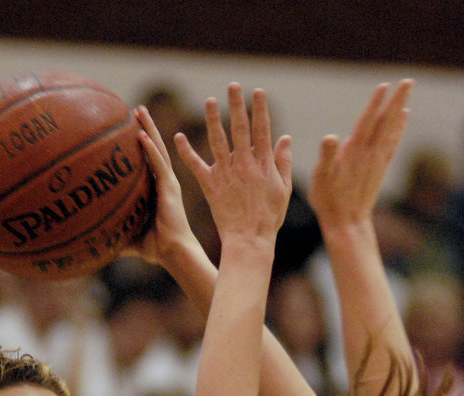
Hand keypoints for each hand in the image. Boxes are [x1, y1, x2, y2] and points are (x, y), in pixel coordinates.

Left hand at [125, 104, 199, 267]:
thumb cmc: (155, 248)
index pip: (148, 161)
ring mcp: (168, 182)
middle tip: (135, 109)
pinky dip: (150, 148)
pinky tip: (141, 134)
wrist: (174, 253)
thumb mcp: (128, 236)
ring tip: (139, 111)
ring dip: (148, 128)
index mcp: (156, 190)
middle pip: (153, 148)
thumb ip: (113, 233)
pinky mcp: (171, 187)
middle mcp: (164, 182)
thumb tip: (91, 241)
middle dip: (145, 127)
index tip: (129, 127)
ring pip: (157, 149)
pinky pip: (159, 163)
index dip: (141, 144)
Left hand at [175, 83, 292, 244]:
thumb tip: (285, 138)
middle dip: (237, 105)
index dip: (260, 109)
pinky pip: (195, 166)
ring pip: (218, 141)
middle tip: (233, 85)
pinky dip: (186, 152)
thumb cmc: (269, 217)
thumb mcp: (283, 189)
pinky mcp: (210, 186)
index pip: (262, 130)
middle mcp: (244, 165)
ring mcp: (226, 174)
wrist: (249, 240)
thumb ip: (282, 162)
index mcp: (263, 165)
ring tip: (209, 100)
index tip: (257, 91)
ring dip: (213, 120)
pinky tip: (178, 137)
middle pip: (240, 129)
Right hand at [309, 80, 411, 228]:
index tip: (385, 85)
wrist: (347, 223)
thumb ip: (326, 157)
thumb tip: (330, 137)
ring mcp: (377, 161)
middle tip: (408, 81)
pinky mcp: (380, 168)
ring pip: (391, 129)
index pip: (367, 121)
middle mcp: (369, 153)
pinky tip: (403, 118)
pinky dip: (399, 128)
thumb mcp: (320, 178)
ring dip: (400, 109)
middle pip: (385, 121)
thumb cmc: (329, 201)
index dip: (375, 103)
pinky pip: (392, 143)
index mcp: (354, 152)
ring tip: (407, 92)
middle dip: (396, 100)